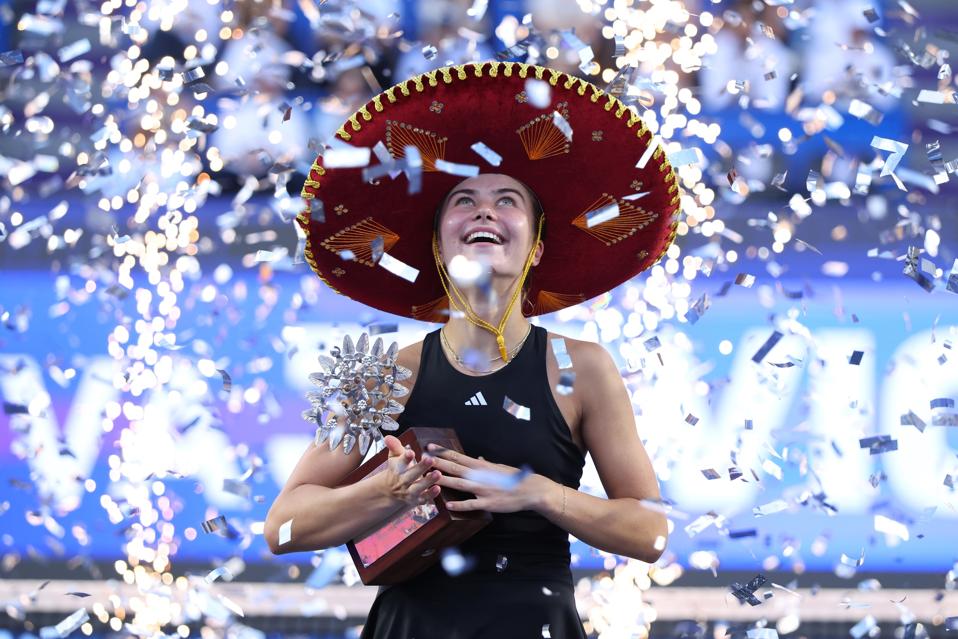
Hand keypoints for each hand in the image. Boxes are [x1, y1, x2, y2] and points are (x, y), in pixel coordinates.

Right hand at [376, 435, 441, 506]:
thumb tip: (388, 437)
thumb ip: (394, 447)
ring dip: (428, 481)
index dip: (405, 457)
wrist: (391, 492)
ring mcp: (409, 491)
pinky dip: (431, 494)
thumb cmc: (397, 470)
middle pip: (411, 475)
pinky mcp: (417, 499)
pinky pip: (424, 498)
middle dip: (420, 468)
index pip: (401, 462)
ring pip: (418, 487)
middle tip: (430, 459)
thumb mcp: (394, 458)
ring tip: (438, 473)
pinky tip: (438, 488)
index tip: (410, 452)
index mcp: (397, 468)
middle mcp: (402, 481)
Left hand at [426, 443, 549, 513]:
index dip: (443, 451)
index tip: (430, 446)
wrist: (530, 490)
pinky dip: (459, 504)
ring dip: (445, 481)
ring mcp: (484, 490)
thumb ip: (486, 465)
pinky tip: (447, 505)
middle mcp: (481, 476)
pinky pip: (471, 504)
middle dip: (439, 463)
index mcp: (482, 466)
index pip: (459, 457)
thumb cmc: (514, 478)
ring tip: (430, 477)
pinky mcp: (488, 503)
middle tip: (424, 458)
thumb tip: (478, 459)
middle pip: (456, 468)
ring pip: (460, 484)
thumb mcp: (499, 467)